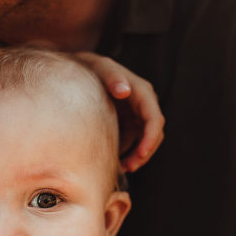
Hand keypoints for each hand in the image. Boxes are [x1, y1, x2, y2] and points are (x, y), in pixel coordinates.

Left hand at [73, 53, 164, 172]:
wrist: (80, 70)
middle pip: (153, 134)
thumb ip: (112, 77)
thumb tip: (125, 90)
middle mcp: (144, 104)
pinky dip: (126, 153)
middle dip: (144, 153)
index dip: (151, 139)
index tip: (141, 154)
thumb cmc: (92, 68)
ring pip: (144, 142)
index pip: (155, 119)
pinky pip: (132, 142)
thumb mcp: (101, 68)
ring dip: (135, 157)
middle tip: (129, 167)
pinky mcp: (127, 123)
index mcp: (142, 92)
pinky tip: (114, 162)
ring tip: (120, 168)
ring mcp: (136, 115)